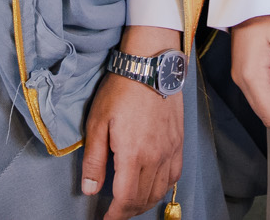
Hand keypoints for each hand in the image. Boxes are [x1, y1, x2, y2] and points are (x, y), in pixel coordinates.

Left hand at [82, 26, 184, 219]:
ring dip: (145, 203)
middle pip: (143, 198)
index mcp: (133, 154)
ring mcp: (170, 149)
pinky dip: (163, 188)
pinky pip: (175, 175)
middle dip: (128, 212)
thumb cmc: (120, 90)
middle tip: (115, 214)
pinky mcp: (178, 141)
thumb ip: (94, 160)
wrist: (150, 64)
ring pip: (161, 190)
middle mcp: (155, 157)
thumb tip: (90, 189)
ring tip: (131, 205)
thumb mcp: (97, 122)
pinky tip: (154, 187)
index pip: (125, 199)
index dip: (115, 216)